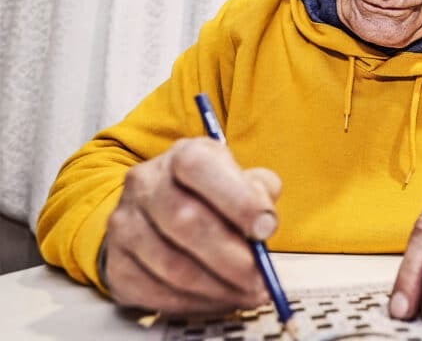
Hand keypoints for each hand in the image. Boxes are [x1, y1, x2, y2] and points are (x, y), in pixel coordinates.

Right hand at [103, 138, 281, 313]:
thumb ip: (259, 192)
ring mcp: (125, 224)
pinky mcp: (117, 264)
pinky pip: (157, 293)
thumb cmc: (210, 197)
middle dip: (232, 257)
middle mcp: (145, 184)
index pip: (199, 167)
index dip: (236, 199)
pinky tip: (219, 299)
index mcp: (181, 155)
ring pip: (173, 266)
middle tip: (261, 278)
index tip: (267, 227)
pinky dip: (196, 303)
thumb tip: (264, 224)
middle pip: (186, 221)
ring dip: (218, 287)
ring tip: (248, 293)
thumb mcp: (241, 180)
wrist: (158, 214)